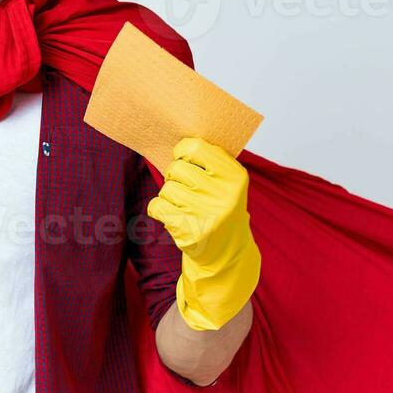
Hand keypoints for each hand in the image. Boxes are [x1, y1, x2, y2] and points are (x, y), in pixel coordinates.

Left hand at [147, 136, 260, 331]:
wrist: (227, 254)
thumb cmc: (220, 209)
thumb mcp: (227, 183)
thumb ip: (209, 161)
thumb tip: (177, 138)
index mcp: (235, 176)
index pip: (195, 147)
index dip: (182, 152)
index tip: (184, 159)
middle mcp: (223, 194)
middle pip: (176, 169)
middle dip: (174, 177)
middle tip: (186, 188)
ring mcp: (206, 214)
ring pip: (166, 189)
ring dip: (169, 196)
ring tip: (186, 207)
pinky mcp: (189, 231)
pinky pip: (157, 207)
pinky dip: (160, 210)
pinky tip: (175, 217)